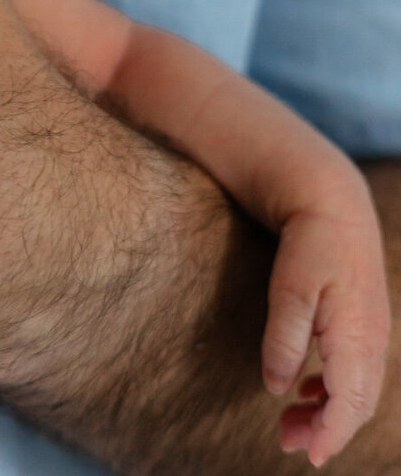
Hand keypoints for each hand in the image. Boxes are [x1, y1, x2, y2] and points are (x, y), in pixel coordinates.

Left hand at [262, 204, 390, 466]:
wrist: (333, 201)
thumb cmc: (310, 241)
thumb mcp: (289, 287)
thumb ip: (285, 338)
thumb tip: (278, 388)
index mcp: (357, 336)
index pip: (350, 403)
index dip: (331, 434)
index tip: (310, 457)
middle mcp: (373, 340)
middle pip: (357, 404)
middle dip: (326, 430)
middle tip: (286, 442)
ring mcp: (373, 332)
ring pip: (359, 390)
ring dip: (329, 413)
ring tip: (290, 425)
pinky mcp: (365, 323)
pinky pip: (357, 371)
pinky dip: (334, 390)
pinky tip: (307, 390)